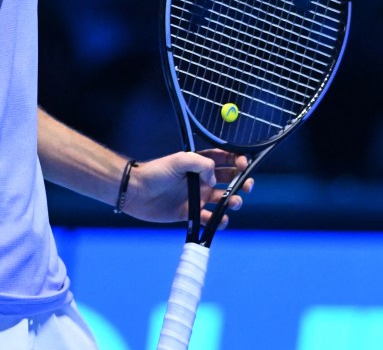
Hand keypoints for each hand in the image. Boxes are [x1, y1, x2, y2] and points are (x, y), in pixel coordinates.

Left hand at [123, 150, 252, 226]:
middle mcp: (201, 180)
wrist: (136, 192)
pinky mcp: (191, 213)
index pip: (224, 159)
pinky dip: (219, 221)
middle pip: (229, 180)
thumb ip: (200, 164)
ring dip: (234, 201)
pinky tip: (219, 220)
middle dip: (242, 181)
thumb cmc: (154, 173)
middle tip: (247, 186)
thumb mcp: (178, 160)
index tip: (245, 164)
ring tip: (233, 202)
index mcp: (198, 163)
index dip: (237, 160)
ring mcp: (197, 197)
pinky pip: (211, 219)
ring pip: (224, 200)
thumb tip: (214, 178)